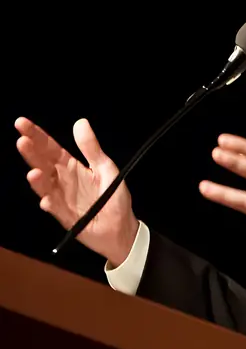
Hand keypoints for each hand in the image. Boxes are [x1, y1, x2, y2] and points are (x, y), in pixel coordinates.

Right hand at [15, 116, 139, 266]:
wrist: (122, 227)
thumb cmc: (113, 196)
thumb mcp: (105, 167)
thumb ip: (91, 148)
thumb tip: (80, 122)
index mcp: (70, 166)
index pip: (50, 148)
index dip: (37, 135)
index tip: (21, 123)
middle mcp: (61, 181)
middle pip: (42, 164)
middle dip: (31, 153)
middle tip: (22, 140)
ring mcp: (62, 199)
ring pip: (45, 187)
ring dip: (38, 181)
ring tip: (33, 173)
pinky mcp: (67, 218)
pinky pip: (57, 211)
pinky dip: (51, 205)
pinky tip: (46, 200)